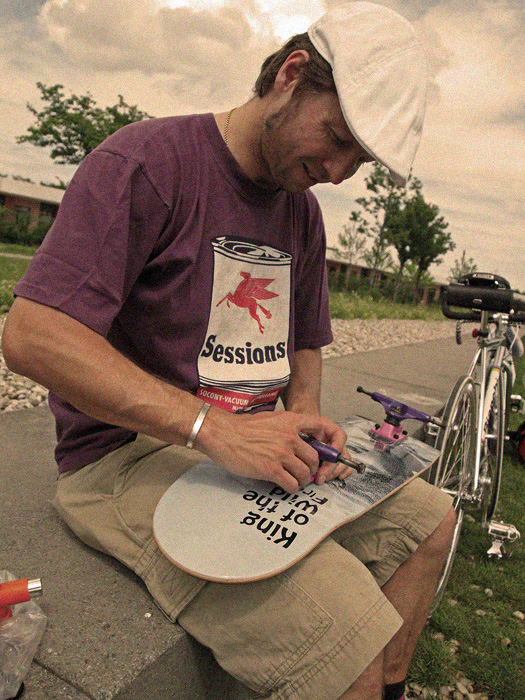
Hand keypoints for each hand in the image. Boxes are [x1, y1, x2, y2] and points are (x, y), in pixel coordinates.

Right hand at [195, 408, 348, 492]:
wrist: (222, 434)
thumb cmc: (242, 428)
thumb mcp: (271, 419)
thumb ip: (288, 428)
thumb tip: (302, 443)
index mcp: (291, 421)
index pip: (324, 427)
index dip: (330, 441)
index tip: (326, 452)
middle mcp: (290, 437)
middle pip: (316, 458)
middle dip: (312, 469)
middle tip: (305, 473)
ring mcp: (281, 453)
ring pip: (306, 474)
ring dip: (302, 480)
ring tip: (295, 480)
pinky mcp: (271, 469)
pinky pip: (292, 484)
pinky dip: (291, 488)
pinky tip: (285, 485)